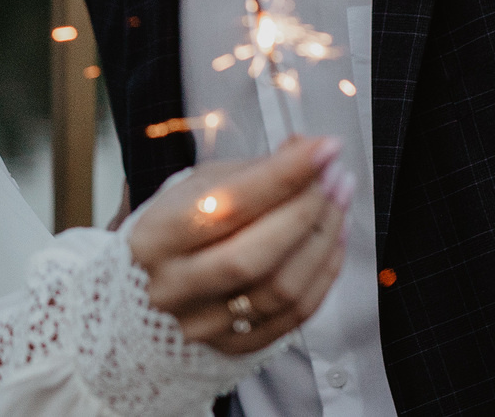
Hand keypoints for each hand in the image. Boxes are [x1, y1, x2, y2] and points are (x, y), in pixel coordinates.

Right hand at [128, 136, 351, 352]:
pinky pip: (295, 315)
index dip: (282, 176)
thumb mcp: (201, 184)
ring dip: (323, 239)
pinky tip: (335, 238)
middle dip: (306, 211)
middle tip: (334, 177)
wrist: (155, 288)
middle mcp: (173, 287)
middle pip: (253, 256)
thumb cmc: (183, 225)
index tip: (323, 148)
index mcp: (155, 236)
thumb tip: (306, 149)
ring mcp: (203, 324)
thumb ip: (253, 169)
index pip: (227, 206)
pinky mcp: (234, 346)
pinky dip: (324, 272)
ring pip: (280, 289)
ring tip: (339, 200)